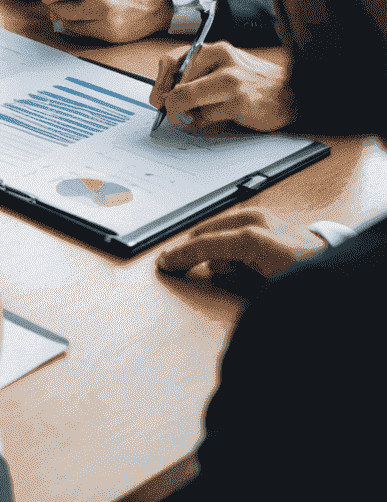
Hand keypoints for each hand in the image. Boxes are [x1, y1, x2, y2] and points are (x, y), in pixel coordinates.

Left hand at [150, 42, 293, 132]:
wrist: (292, 94)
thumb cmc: (251, 82)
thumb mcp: (221, 69)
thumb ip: (193, 77)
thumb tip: (161, 98)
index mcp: (214, 49)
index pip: (171, 61)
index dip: (159, 83)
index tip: (158, 98)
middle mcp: (222, 60)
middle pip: (177, 84)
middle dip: (171, 102)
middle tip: (171, 111)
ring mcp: (231, 80)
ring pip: (188, 100)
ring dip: (191, 112)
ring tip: (206, 111)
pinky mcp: (238, 102)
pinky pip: (206, 115)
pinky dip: (206, 120)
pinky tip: (222, 115)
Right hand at [156, 208, 323, 280]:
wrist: (336, 262)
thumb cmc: (306, 274)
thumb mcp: (267, 285)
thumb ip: (235, 277)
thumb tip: (212, 271)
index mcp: (252, 236)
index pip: (204, 245)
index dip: (180, 256)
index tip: (164, 264)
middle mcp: (252, 220)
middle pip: (205, 233)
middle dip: (193, 253)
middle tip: (179, 268)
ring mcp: (258, 215)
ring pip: (216, 230)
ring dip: (214, 250)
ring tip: (231, 272)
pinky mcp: (262, 216)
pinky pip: (230, 227)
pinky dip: (224, 243)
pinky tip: (237, 261)